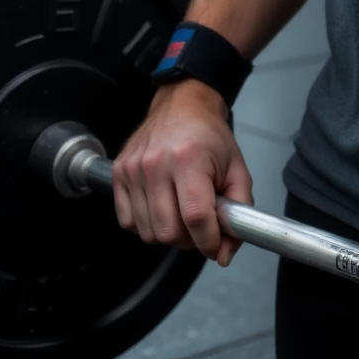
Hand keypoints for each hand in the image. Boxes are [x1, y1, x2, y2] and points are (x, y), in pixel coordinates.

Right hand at [113, 80, 252, 265]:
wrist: (182, 105)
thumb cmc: (209, 136)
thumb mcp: (237, 168)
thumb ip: (239, 211)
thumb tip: (226, 252)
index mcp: (189, 158)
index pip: (196, 216)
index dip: (209, 241)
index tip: (217, 245)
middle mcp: (156, 163)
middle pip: (168, 231)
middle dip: (190, 240)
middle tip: (200, 228)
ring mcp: (133, 169)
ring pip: (148, 232)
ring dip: (168, 235)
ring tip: (182, 215)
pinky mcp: (119, 173)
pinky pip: (127, 221)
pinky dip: (146, 225)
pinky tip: (162, 209)